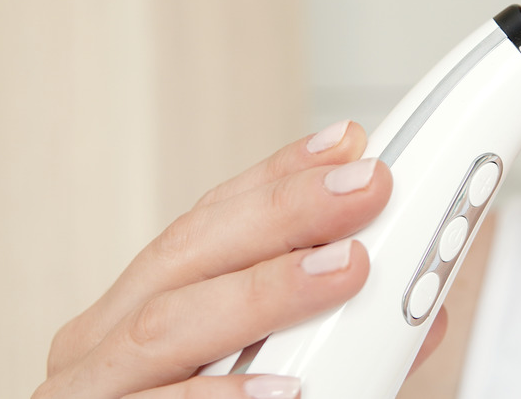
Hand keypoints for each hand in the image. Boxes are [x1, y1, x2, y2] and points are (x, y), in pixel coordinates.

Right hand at [33, 121, 445, 398]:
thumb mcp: (259, 375)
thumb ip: (332, 343)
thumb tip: (426, 316)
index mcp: (139, 309)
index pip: (208, 221)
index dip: (278, 177)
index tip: (348, 146)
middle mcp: (104, 339)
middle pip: (189, 251)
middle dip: (284, 211)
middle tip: (366, 186)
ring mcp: (95, 387)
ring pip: (168, 323)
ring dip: (266, 288)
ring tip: (345, 266)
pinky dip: (223, 395)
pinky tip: (286, 385)